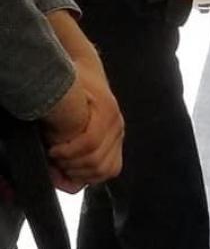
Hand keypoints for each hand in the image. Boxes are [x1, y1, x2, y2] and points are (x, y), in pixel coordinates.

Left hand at [46, 59, 123, 187]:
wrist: (87, 73)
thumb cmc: (71, 82)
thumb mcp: (61, 94)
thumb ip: (57, 122)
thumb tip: (53, 148)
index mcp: (107, 110)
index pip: (90, 143)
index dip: (68, 153)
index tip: (51, 151)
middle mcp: (117, 125)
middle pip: (98, 161)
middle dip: (71, 165)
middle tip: (55, 160)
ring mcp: (119, 135)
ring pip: (106, 170)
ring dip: (81, 173)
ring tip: (64, 164)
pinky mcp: (117, 143)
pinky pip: (111, 169)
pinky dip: (92, 175)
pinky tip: (77, 168)